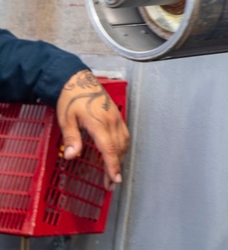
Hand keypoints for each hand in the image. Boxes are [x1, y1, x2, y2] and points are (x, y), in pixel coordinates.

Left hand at [55, 70, 130, 189]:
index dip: (112, 165)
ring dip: (121, 158)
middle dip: (116, 167)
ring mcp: (116, 118)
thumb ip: (72, 138)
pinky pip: (124, 135)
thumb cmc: (70, 100)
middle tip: (111, 184)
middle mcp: (112, 122)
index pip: (109, 149)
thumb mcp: (66, 120)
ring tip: (114, 172)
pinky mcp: (117, 116)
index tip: (115, 179)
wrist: (78, 80)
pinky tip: (118, 153)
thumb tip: (72, 157)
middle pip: (118, 149)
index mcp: (99, 124)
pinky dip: (122, 147)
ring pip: (124, 142)